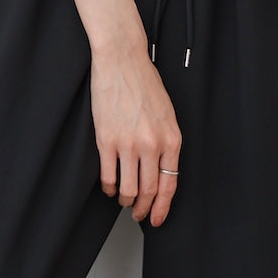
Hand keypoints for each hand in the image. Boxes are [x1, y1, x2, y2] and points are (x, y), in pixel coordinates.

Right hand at [90, 43, 181, 226]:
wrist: (122, 60)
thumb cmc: (144, 81)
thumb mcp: (167, 113)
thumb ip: (166, 142)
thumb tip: (160, 170)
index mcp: (171, 138)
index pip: (169, 185)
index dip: (162, 207)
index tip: (156, 218)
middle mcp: (152, 144)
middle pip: (148, 191)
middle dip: (143, 209)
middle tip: (138, 214)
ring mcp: (128, 143)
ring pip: (127, 190)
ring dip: (125, 200)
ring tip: (123, 198)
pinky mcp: (106, 140)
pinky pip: (108, 177)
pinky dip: (109, 187)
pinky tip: (109, 185)